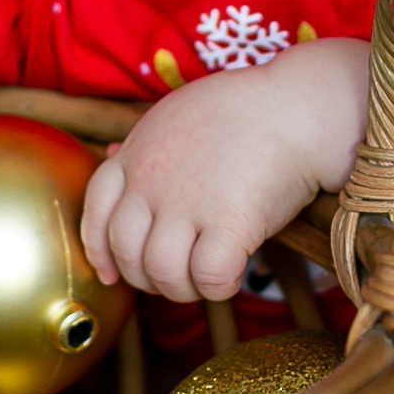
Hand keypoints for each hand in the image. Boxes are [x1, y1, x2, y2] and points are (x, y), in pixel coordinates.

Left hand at [79, 38, 368, 302]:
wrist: (297, 105)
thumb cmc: (246, 108)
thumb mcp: (178, 111)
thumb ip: (144, 142)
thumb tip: (111, 155)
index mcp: (138, 152)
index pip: (96, 211)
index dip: (100, 249)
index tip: (114, 272)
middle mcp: (153, 179)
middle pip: (126, 252)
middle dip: (147, 277)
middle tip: (179, 276)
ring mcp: (187, 201)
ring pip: (162, 273)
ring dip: (184, 288)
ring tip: (207, 276)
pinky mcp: (229, 220)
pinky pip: (209, 278)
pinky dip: (220, 286)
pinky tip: (238, 269)